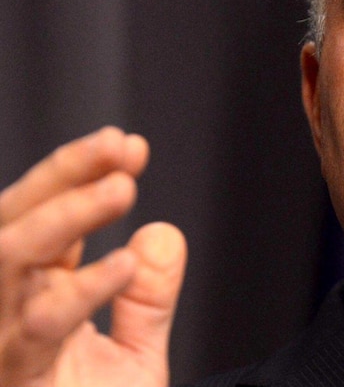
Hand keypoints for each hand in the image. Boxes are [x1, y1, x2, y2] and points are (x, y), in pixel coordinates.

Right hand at [0, 127, 185, 386]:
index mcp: (32, 294)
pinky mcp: (10, 375)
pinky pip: (32, 328)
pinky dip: (77, 293)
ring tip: (120, 188)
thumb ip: (147, 297)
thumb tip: (162, 231)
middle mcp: (4, 310)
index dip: (81, 172)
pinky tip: (120, 265)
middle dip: (63, 177)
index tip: (130, 145)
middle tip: (120, 150)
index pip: (46, 215)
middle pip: (14, 222)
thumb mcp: (130, 358)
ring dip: (62, 216)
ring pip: (6, 260)